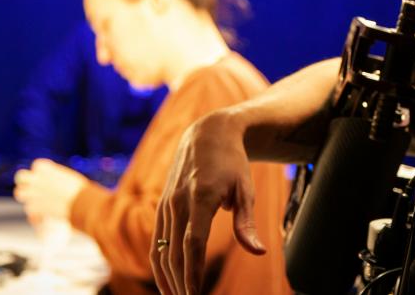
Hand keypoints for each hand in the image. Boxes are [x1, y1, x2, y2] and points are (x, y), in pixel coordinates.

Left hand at [13, 159, 88, 223]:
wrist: (81, 203)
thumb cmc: (79, 189)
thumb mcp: (68, 177)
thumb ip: (56, 177)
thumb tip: (55, 183)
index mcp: (45, 167)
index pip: (36, 166)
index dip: (40, 173)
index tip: (45, 178)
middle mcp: (35, 179)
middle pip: (20, 177)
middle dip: (24, 182)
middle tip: (32, 188)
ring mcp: (32, 193)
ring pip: (19, 193)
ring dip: (26, 197)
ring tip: (36, 202)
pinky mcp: (34, 208)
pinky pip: (29, 210)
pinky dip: (35, 214)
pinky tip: (42, 216)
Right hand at [151, 110, 265, 294]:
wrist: (207, 134)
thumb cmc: (232, 163)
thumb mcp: (246, 188)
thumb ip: (247, 223)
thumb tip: (258, 252)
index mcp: (200, 197)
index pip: (194, 243)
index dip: (193, 272)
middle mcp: (178, 202)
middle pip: (174, 253)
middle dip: (181, 283)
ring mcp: (166, 204)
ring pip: (160, 250)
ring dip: (167, 278)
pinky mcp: (161, 206)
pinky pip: (156, 241)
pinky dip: (160, 263)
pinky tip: (169, 280)